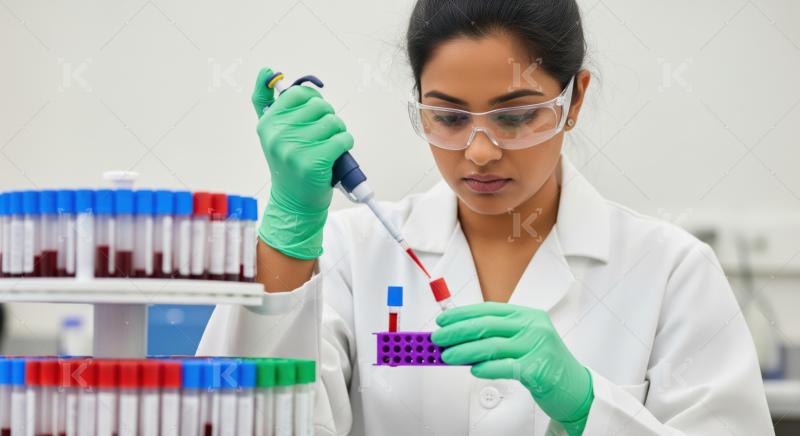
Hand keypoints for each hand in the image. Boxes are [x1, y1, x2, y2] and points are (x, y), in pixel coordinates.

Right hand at [252, 67, 352, 258]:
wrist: (294, 202)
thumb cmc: (288, 163)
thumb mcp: (272, 132)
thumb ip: (265, 100)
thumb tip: (266, 70)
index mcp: (267, 124)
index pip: (298, 94)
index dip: (313, 101)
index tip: (313, 115)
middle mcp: (277, 135)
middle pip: (319, 106)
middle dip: (328, 118)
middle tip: (322, 135)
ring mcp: (294, 149)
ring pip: (333, 122)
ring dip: (338, 132)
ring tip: (329, 146)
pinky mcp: (313, 163)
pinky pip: (342, 138)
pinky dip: (345, 144)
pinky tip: (337, 154)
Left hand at [432, 302, 593, 434]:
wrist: (576, 388)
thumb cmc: (546, 364)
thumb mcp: (524, 342)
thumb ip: (497, 337)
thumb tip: (460, 339)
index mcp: (527, 316)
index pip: (488, 310)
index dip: (462, 314)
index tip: (443, 320)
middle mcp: (533, 327)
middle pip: (486, 325)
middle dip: (457, 331)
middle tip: (438, 338)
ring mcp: (537, 346)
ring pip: (491, 345)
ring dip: (464, 351)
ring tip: (448, 356)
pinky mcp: (538, 368)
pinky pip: (504, 366)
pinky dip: (485, 367)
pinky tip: (473, 369)